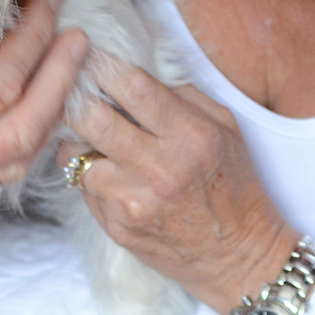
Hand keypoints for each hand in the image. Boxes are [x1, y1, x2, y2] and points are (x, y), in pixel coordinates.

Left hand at [60, 63, 300, 314]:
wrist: (238, 256)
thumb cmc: (233, 185)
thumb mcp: (225, 128)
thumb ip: (182, 94)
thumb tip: (135, 67)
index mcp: (189, 136)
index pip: (132, 87)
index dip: (106, 66)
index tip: (93, 58)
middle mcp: (159, 169)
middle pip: (92, 119)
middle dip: (79, 100)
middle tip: (78, 92)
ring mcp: (133, 202)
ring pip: (75, 155)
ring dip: (79, 142)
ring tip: (94, 138)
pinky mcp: (117, 227)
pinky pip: (84, 188)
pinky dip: (90, 175)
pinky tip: (110, 173)